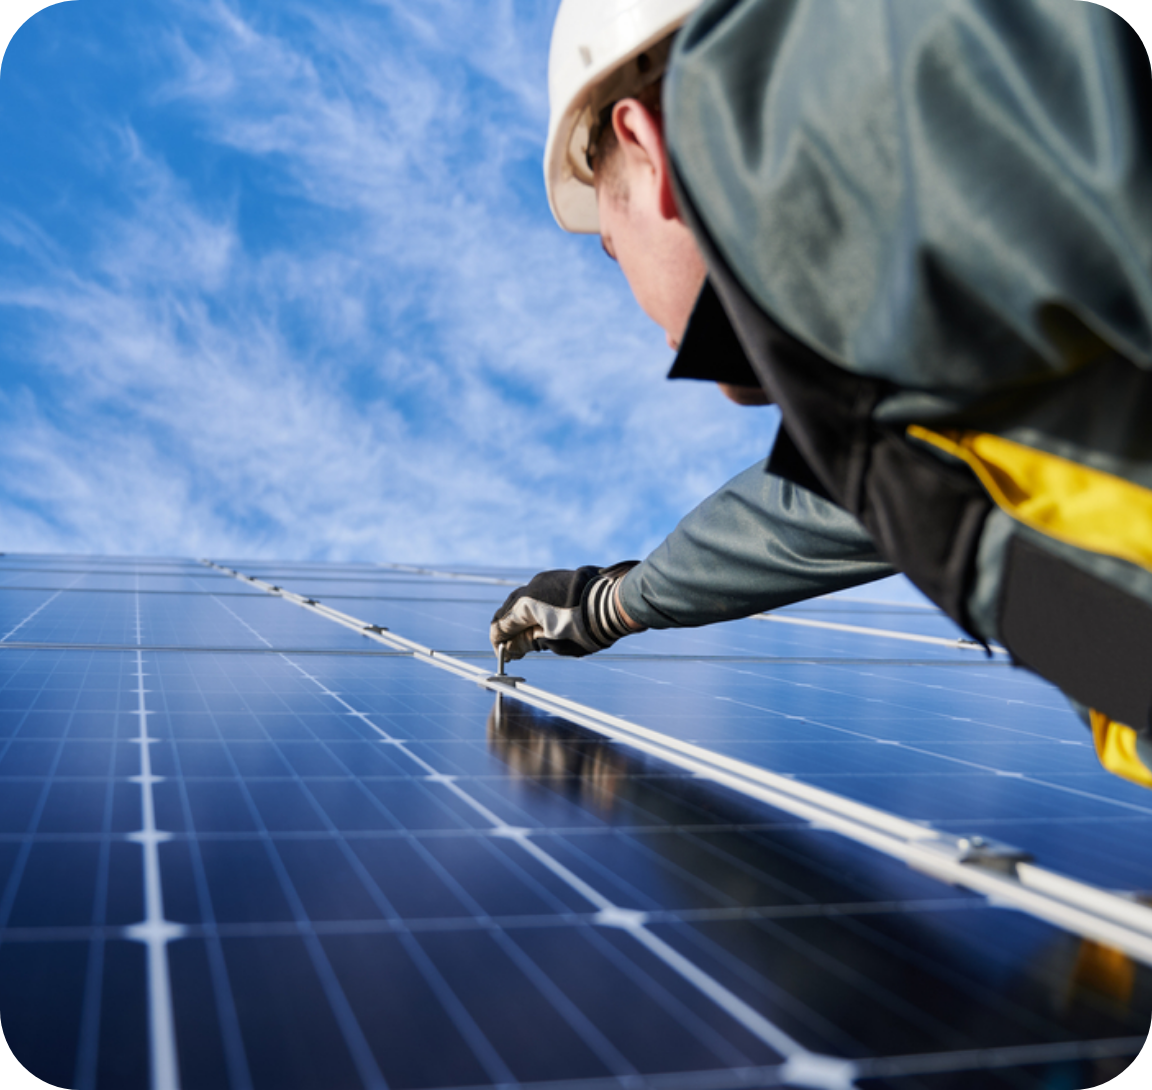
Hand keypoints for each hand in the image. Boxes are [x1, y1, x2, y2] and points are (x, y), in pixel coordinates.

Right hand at [490, 562, 640, 660]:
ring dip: (522, 618)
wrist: (614, 603)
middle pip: (509, 610)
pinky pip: (538, 593)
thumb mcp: (555, 642)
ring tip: (530, 637)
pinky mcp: (558, 577)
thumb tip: (512, 648)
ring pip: (523, 599)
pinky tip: (542, 621)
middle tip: (515, 649)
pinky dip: (534, 608)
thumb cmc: (586, 627)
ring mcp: (546, 579)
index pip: (501, 624)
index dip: (499, 642)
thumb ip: (529, 643)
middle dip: (509, 629)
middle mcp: (532, 587)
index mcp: (526, 604)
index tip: (504, 655)